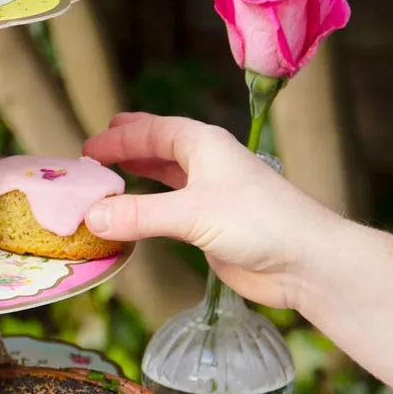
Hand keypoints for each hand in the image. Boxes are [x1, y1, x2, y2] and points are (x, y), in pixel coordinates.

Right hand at [82, 112, 343, 309]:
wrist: (304, 262)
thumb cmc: (259, 223)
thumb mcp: (192, 213)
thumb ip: (139, 215)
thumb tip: (90, 217)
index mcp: (205, 145)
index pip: (154, 131)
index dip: (120, 138)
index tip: (88, 150)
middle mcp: (207, 165)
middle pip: (160, 148)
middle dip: (129, 148)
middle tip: (96, 152)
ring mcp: (210, 196)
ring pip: (165, 178)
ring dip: (138, 177)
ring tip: (109, 179)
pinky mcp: (210, 226)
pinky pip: (168, 211)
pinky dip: (146, 211)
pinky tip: (133, 219)